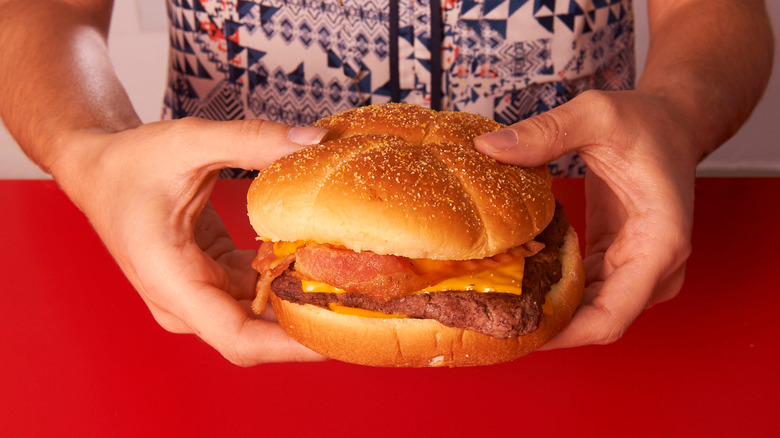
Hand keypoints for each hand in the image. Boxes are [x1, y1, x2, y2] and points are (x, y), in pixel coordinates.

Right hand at [49, 117, 327, 364]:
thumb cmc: (130, 161)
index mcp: (170, 280)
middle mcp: (181, 301)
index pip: (237, 337)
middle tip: (360, 305)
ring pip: (257, 317)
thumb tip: (315, 141)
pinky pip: (252, 292)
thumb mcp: (191, 142)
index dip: (290, 346)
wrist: (98, 169)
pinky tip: (314, 258)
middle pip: (254, 335)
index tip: (335, 337)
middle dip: (306, 327)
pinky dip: (283, 279)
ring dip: (298, 302)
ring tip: (348, 282)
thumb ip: (254, 140)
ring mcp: (194, 295)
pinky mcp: (207, 281)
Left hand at [475, 90, 696, 347]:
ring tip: (492, 305)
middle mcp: (656, 268)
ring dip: (545, 312)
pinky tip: (514, 283)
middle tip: (487, 318)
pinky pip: (585, 293)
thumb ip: (546, 132)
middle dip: (544, 327)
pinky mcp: (618, 262)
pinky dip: (553, 293)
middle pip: (597, 323)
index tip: (513, 332)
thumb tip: (489, 148)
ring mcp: (639, 270)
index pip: (611, 317)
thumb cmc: (645, 121)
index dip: (561, 334)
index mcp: (659, 245)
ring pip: (589, 313)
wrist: (671, 122)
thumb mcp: (596, 115)